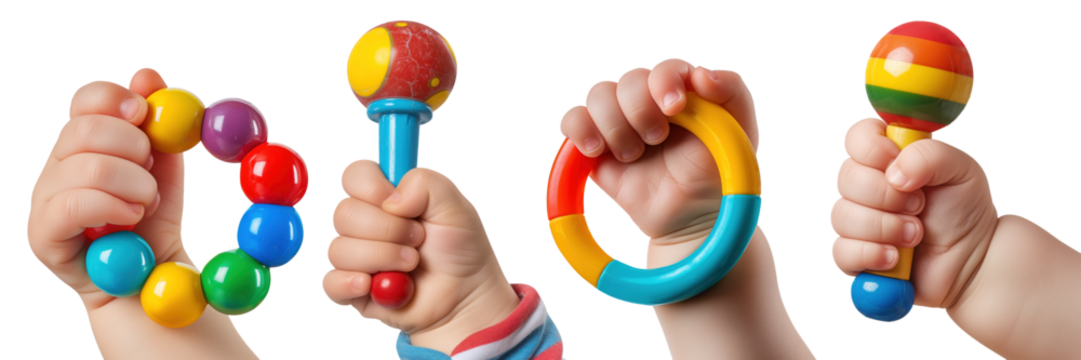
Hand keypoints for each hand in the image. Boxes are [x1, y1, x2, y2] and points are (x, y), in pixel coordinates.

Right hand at [27, 66, 195, 311]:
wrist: (149, 270)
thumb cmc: (152, 214)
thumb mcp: (164, 163)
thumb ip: (158, 121)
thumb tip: (147, 75)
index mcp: (85, 138)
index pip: (86, 99)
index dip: (115, 98)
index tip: (143, 112)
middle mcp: (57, 162)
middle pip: (85, 128)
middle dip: (133, 147)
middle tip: (151, 171)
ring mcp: (44, 197)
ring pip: (87, 166)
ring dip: (134, 184)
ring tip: (144, 203)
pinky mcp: (41, 233)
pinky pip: (74, 204)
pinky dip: (113, 206)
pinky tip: (129, 217)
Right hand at [322, 160, 518, 353]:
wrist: (465, 294)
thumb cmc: (459, 247)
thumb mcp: (457, 206)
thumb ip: (427, 183)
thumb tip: (392, 199)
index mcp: (384, 194)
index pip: (354, 175)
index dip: (372, 188)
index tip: (400, 205)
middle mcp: (363, 222)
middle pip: (343, 213)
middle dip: (388, 230)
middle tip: (419, 240)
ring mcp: (354, 255)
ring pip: (339, 250)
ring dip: (382, 257)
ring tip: (411, 264)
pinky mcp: (350, 288)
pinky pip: (331, 284)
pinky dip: (350, 284)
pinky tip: (373, 286)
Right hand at [556, 58, 759, 268]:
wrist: (692, 219)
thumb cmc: (717, 174)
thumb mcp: (740, 133)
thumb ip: (733, 93)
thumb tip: (702, 73)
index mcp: (681, 90)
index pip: (665, 68)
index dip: (664, 82)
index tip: (674, 108)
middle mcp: (647, 99)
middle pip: (628, 80)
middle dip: (640, 110)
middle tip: (656, 140)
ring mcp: (618, 120)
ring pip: (597, 94)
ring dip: (614, 124)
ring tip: (632, 154)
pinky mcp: (593, 144)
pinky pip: (571, 120)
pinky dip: (579, 129)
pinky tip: (596, 150)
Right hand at [830, 116, 998, 308]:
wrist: (973, 260)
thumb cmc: (964, 210)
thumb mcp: (962, 170)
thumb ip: (930, 155)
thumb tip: (895, 173)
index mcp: (886, 156)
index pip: (855, 137)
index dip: (871, 149)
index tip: (896, 163)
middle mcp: (865, 185)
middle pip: (846, 178)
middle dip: (886, 196)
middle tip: (919, 206)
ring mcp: (856, 221)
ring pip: (842, 216)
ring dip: (884, 228)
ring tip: (915, 235)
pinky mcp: (853, 254)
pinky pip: (841, 252)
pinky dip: (871, 255)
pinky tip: (894, 258)